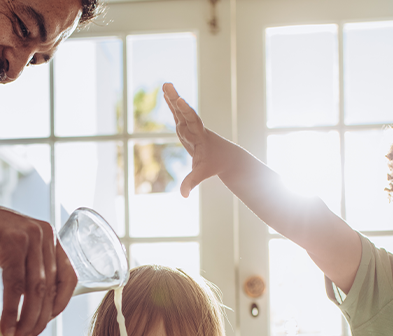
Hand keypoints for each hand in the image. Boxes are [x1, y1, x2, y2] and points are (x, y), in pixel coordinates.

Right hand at [0, 193, 77, 335]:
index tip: (47, 321)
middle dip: (40, 319)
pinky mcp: (12, 244)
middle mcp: (44, 235)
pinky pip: (15, 286)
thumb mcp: (13, 250)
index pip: (68, 276)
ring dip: (28, 320)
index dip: (61, 304)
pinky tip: (7, 326)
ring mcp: (30, 238)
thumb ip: (27, 269)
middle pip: (51, 287)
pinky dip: (11, 311)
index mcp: (49, 237)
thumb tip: (32, 304)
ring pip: (36, 290)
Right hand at [162, 82, 225, 197]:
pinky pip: (178, 113)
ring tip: (165, 84)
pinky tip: (166, 93)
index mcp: (199, 136)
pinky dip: (171, 104)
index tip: (180, 101)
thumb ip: (192, 182)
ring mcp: (190, 126)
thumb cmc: (215, 164)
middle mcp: (194, 128)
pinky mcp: (187, 127)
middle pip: (184, 112)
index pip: (192, 122)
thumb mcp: (202, 173)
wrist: (226, 156)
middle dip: (176, 100)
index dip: (185, 111)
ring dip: (172, 97)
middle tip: (169, 86)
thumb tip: (183, 195)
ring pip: (180, 110)